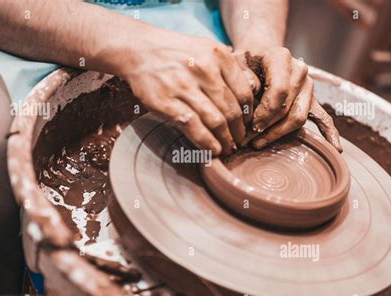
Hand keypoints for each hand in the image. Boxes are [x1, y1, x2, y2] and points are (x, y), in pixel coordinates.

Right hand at [120, 29, 253, 155]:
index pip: (244, 93)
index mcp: (219, 55)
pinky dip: (206, 142)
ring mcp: (184, 86)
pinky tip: (213, 150)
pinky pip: (193, 126)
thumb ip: (228, 68)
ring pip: (215, 121)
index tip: (247, 125)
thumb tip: (252, 93)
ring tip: (227, 148)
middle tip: (238, 141)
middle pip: (231, 110)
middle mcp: (204, 69)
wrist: (139, 50)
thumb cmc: (178, 54)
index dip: (248, 115)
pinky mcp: (166, 102)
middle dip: (238, 131)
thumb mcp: (207, 50)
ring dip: (225, 140)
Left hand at [235, 48, 341, 151]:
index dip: (265, 113)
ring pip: (299, 117)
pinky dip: (330, 133)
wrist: (257, 53)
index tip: (250, 126)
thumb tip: (249, 100)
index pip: (279, 91)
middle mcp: (298, 70)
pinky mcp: (311, 99)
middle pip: (287, 108)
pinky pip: (323, 117)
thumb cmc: (244, 61)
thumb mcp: (235, 63)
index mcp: (281, 58)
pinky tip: (335, 148)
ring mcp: (307, 86)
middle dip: (266, 128)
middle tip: (246, 140)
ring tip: (257, 144)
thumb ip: (241, 79)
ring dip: (278, 134)